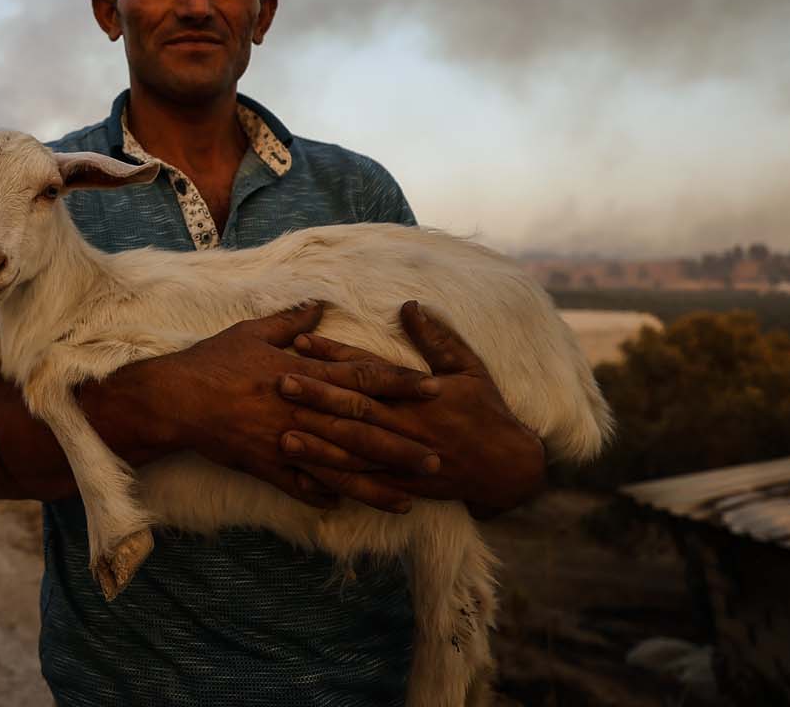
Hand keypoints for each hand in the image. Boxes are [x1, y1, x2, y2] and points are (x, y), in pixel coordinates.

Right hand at [146, 302, 447, 513]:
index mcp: (302, 373)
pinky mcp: (265, 464)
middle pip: (361, 429)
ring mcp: (285, 441)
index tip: (433, 389)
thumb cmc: (213, 360)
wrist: (174, 397)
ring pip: (339, 466)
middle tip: (439, 460)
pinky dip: (320, 496)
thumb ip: (291, 320)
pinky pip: (299, 485)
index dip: (399, 384)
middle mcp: (301, 409)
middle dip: (402, 445)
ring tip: (408, 499)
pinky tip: (343, 507)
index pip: (361, 378)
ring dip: (375, 483)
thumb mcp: (252, 331)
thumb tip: (319, 304)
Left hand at [281, 301, 546, 518]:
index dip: (334, 355)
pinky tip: (308, 476)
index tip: (300, 342)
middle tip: (279, 383)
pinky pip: (365, 484)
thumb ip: (437, 338)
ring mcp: (405, 458)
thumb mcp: (469, 367)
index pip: (370, 370)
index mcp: (421, 393)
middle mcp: (409, 425)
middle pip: (356, 410)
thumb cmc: (488, 411)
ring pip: (355, 451)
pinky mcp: (403, 484)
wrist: (509, 468)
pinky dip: (336, 480)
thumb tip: (409, 305)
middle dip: (317, 396)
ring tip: (282, 436)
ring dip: (319, 443)